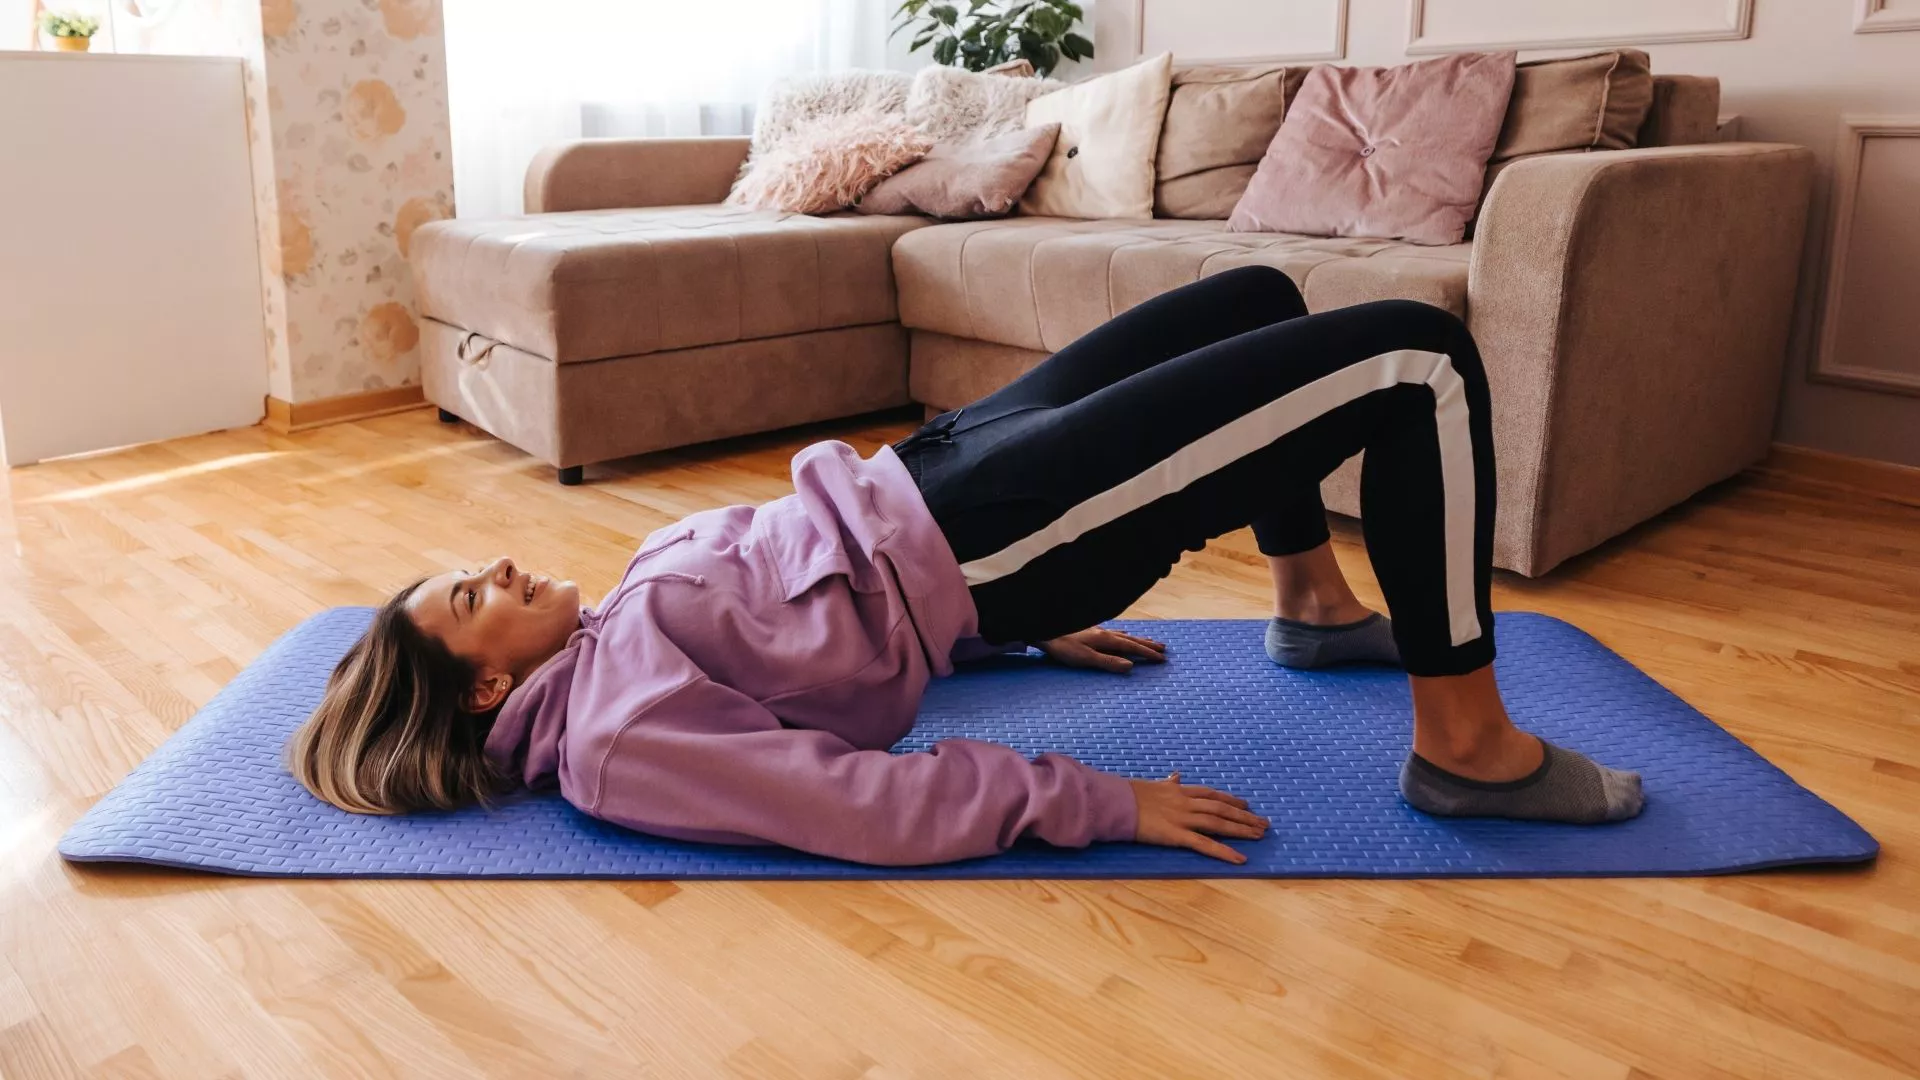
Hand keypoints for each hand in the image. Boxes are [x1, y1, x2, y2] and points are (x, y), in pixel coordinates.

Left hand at [1036, 628, 1167, 672]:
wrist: (1047, 632)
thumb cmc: (1064, 648)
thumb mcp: (1086, 658)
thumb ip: (1108, 662)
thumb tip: (1130, 666)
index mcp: (1107, 640)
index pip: (1132, 647)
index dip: (1147, 653)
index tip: (1161, 659)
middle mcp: (1105, 633)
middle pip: (1131, 639)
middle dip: (1147, 644)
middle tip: (1163, 648)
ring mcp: (1098, 630)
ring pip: (1123, 635)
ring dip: (1137, 639)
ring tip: (1150, 640)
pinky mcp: (1090, 631)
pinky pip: (1113, 632)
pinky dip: (1122, 635)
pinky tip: (1122, 633)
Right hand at [1129, 772, 1267, 864]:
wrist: (1116, 802)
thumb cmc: (1129, 794)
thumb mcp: (1153, 785)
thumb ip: (1168, 783)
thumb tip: (1176, 775)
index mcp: (1180, 791)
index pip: (1212, 795)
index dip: (1230, 799)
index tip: (1245, 804)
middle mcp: (1186, 803)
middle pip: (1222, 809)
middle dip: (1244, 816)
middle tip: (1264, 823)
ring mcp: (1183, 818)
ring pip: (1219, 824)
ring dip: (1241, 830)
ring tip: (1259, 835)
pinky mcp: (1177, 835)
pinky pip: (1205, 844)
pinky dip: (1224, 852)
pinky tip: (1240, 859)